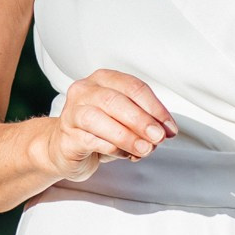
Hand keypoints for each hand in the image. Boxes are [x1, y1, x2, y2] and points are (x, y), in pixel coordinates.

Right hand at [40, 70, 176, 182]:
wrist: (65, 148)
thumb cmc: (98, 130)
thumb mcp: (126, 121)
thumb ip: (145, 121)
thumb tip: (165, 130)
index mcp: (104, 79)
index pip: (133, 87)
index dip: (155, 107)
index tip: (169, 127)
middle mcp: (85, 90)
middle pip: (115, 100)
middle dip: (141, 120)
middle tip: (157, 136)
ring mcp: (72, 111)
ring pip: (98, 118)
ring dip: (126, 136)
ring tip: (144, 149)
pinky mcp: (66, 135)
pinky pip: (90, 140)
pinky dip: (112, 149)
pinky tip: (125, 155)